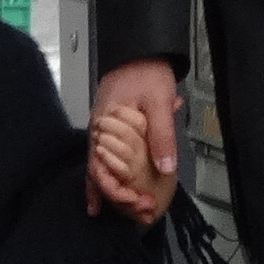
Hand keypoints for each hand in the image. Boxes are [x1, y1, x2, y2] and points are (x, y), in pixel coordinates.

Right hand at [86, 59, 181, 216]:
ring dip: (114, 189)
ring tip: (128, 210)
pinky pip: (104, 158)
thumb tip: (165, 167)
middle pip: (98, 173)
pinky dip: (109, 175)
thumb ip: (161, 134)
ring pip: (100, 168)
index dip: (118, 191)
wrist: (140, 50)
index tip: (137, 203)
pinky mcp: (109, 129)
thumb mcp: (159, 102)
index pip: (102, 170)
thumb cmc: (146, 72)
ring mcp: (101, 131)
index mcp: (106, 126)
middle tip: (140, 212)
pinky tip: (114, 188)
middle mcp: (98, 132)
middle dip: (117, 196)